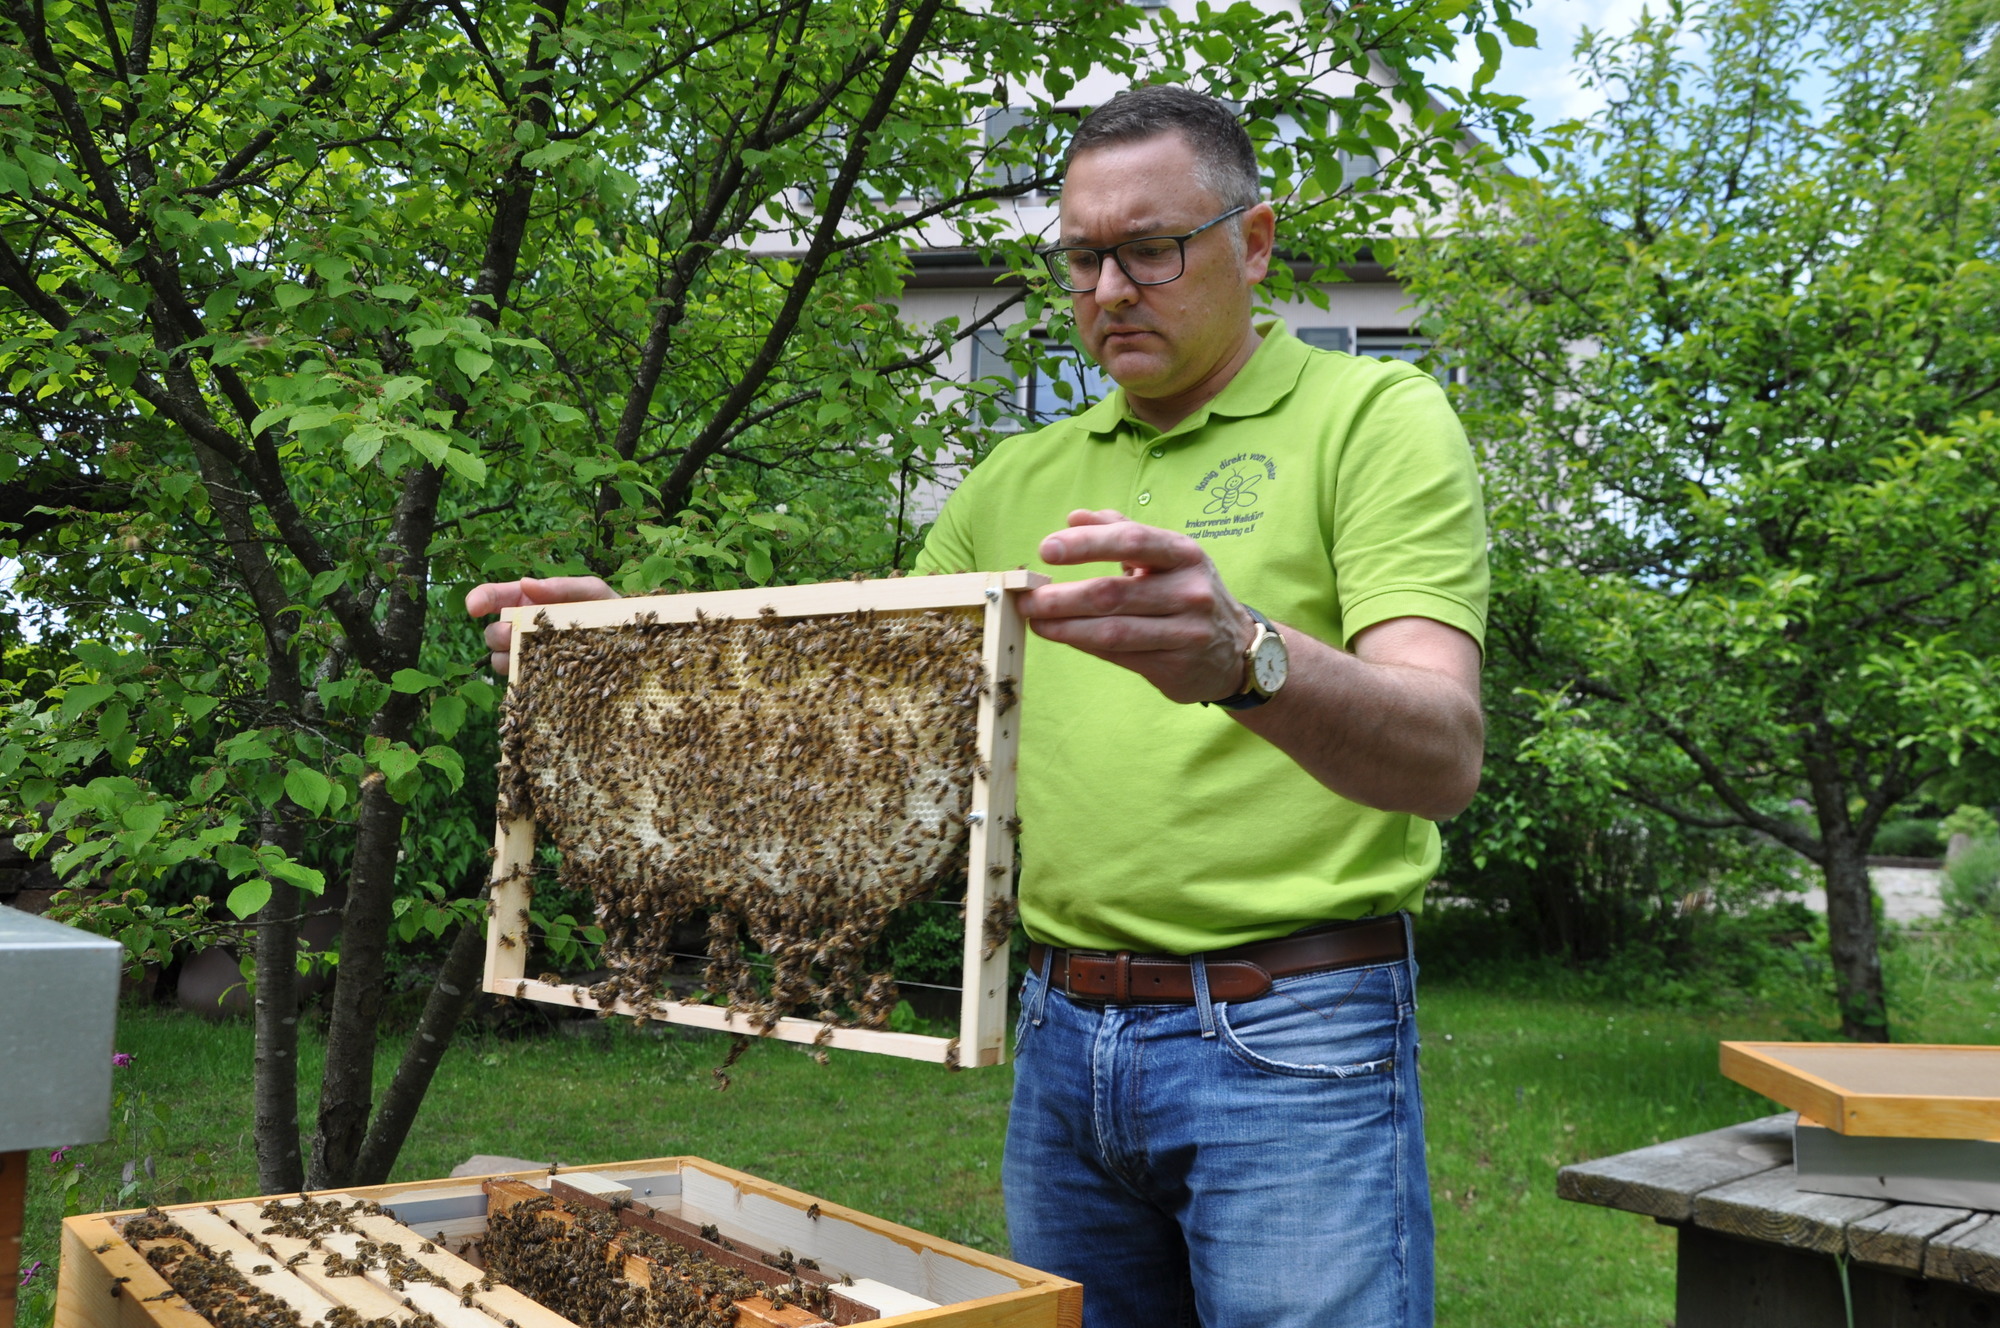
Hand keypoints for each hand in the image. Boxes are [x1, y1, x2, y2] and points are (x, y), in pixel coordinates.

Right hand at [465, 575, 619, 675]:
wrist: (633, 646)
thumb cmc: (610, 611)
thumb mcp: (592, 592)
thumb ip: (563, 587)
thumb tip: (526, 583)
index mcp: (531, 602)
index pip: (495, 597)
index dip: (480, 599)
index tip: (473, 608)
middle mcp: (525, 629)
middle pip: (493, 633)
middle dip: (498, 633)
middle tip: (515, 634)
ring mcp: (530, 656)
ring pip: (500, 659)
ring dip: (509, 657)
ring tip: (534, 656)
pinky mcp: (540, 680)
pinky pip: (519, 681)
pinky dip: (522, 678)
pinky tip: (540, 676)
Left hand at [1020, 509, 1253, 703]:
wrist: (1237, 649)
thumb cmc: (1186, 592)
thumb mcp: (1165, 556)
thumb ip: (1120, 532)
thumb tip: (1074, 517)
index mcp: (1183, 554)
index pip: (1132, 541)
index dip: (1086, 545)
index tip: (1046, 550)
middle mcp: (1189, 591)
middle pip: (1113, 592)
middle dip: (1062, 596)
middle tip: (1027, 598)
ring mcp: (1186, 632)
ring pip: (1113, 630)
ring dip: (1065, 626)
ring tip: (1035, 620)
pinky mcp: (1176, 665)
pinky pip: (1120, 655)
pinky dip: (1085, 644)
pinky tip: (1062, 636)